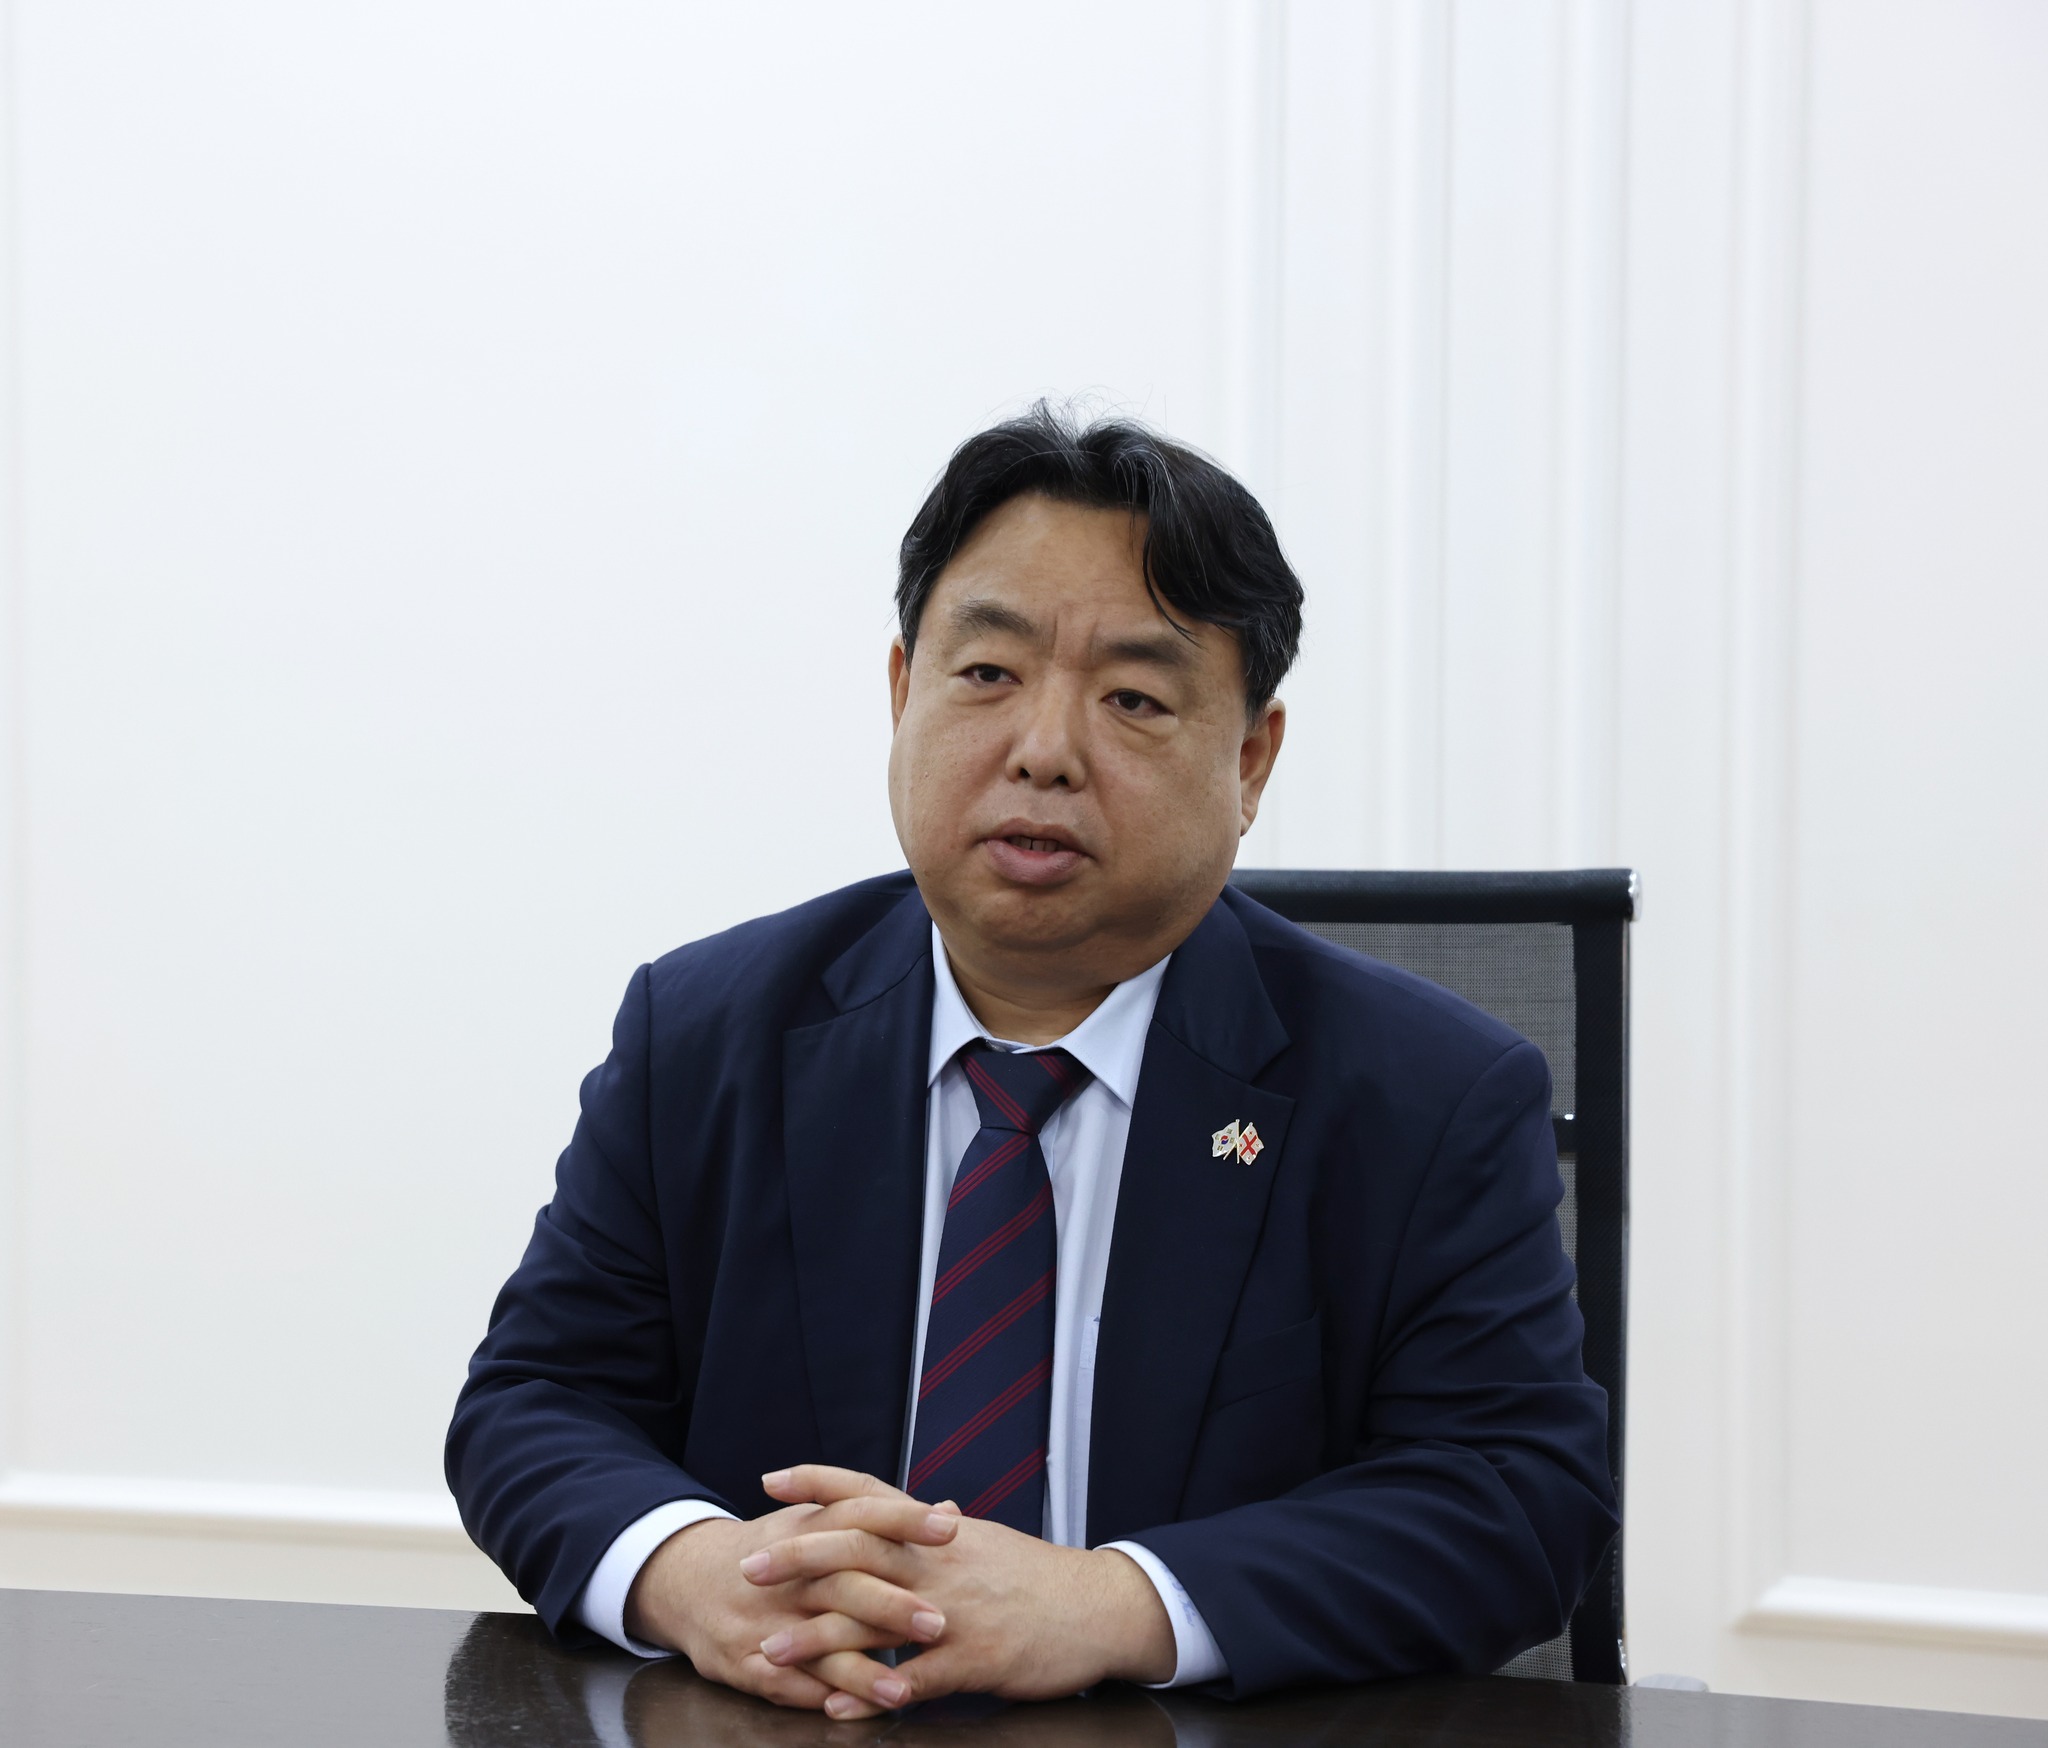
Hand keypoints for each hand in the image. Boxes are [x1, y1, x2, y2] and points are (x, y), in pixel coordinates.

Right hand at [623, 1491, 957, 1710]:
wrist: (687, 1580)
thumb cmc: (773, 1550)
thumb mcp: (817, 1521)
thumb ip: (884, 1520)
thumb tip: (953, 1511)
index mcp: (809, 1528)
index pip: (861, 1512)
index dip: (905, 1518)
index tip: (951, 1525)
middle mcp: (788, 1573)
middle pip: (843, 1584)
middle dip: (891, 1605)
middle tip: (938, 1623)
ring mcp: (763, 1619)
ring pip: (817, 1645)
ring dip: (861, 1670)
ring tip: (904, 1689)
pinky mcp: (743, 1661)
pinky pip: (786, 1686)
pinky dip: (822, 1699)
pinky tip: (854, 1712)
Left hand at [747, 1465, 1176, 1712]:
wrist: (1100, 1607)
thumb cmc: (1038, 1578)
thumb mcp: (986, 1543)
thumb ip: (944, 1531)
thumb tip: (924, 1509)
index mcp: (939, 1532)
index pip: (871, 1492)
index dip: (820, 1482)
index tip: (771, 1479)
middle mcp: (941, 1563)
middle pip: (859, 1547)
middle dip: (800, 1556)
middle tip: (749, 1565)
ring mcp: (956, 1611)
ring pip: (875, 1618)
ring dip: (818, 1637)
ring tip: (769, 1651)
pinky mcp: (976, 1659)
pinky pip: (914, 1679)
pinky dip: (872, 1694)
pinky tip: (836, 1708)